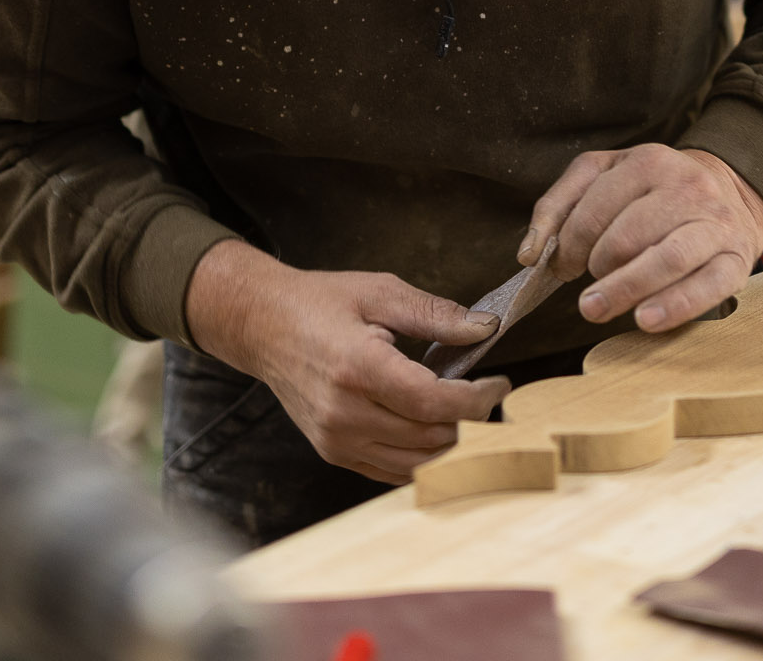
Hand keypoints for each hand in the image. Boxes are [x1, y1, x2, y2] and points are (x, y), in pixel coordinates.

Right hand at [185, 242, 512, 482]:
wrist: (261, 326)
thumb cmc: (319, 303)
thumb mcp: (379, 291)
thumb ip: (435, 314)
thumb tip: (484, 329)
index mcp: (357, 366)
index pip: (433, 402)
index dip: (477, 400)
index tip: (500, 383)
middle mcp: (344, 412)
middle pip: (431, 437)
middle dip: (471, 420)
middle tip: (487, 394)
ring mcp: (336, 439)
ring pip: (416, 462)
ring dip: (451, 443)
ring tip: (466, 412)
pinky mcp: (333, 452)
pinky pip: (392, 470)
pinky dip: (423, 457)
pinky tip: (436, 429)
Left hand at [520, 145, 762, 333]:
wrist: (732, 194)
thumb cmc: (655, 192)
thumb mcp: (604, 177)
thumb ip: (559, 205)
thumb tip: (529, 254)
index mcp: (649, 161)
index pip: (595, 208)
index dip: (568, 244)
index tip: (561, 266)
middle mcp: (687, 186)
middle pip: (627, 236)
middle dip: (597, 267)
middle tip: (586, 290)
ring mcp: (716, 223)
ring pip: (666, 258)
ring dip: (624, 289)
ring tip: (595, 310)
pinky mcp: (736, 259)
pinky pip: (707, 286)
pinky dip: (675, 305)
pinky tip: (646, 320)